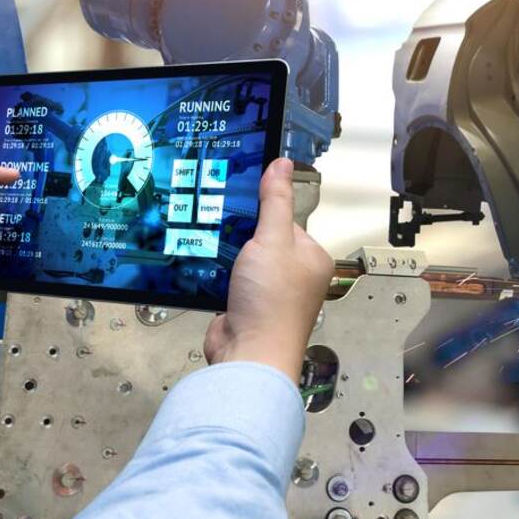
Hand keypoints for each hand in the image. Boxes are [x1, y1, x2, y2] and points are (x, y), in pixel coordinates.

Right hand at [204, 158, 333, 382]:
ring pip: (243, 260)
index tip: (241, 202)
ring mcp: (269, 293)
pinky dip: (217, 275)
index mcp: (312, 257)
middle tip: (221, 224)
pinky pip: (229, 280)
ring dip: (227, 255)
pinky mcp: (245, 306)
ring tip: (212, 246)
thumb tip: (283, 164)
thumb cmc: (271, 301)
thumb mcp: (273, 239)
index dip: (264, 213)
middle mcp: (295, 276)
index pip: (287, 221)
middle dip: (242, 235)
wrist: (249, 354)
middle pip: (263, 239)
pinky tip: (206, 268)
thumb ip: (275, 201)